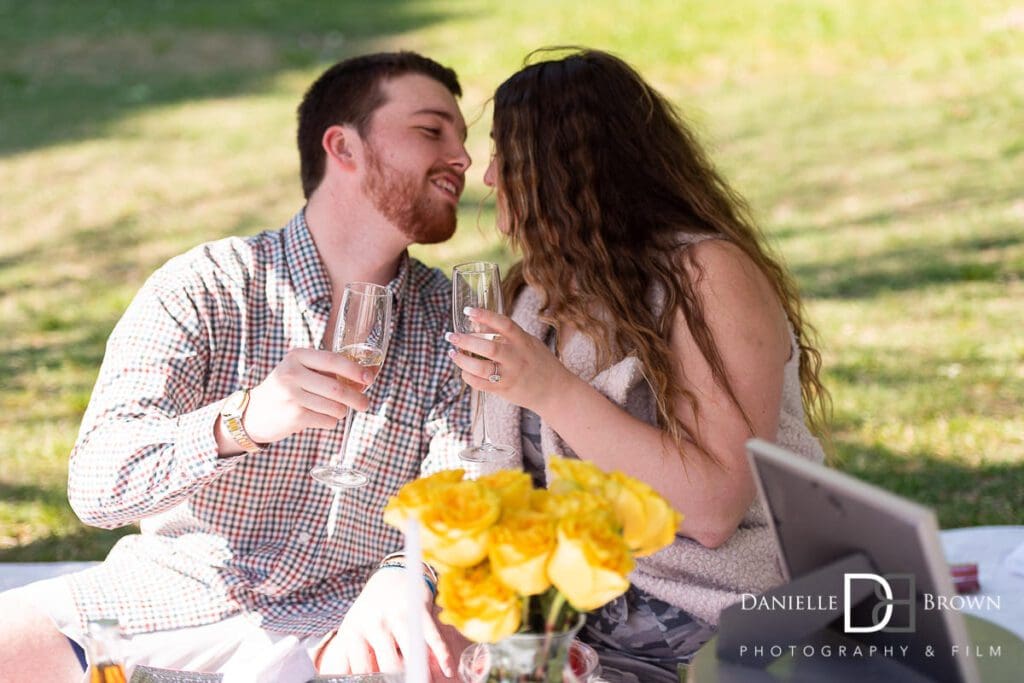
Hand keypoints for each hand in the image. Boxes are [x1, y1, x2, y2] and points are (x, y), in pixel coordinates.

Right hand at [243, 348, 375, 443]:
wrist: (253, 413)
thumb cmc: (285, 389)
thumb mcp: (300, 370)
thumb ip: (327, 370)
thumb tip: (365, 377)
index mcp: (297, 356)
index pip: (333, 360)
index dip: (355, 370)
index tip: (369, 378)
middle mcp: (292, 374)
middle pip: (338, 389)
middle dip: (357, 398)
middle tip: (364, 404)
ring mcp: (292, 396)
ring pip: (335, 407)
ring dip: (341, 412)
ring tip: (335, 410)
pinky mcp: (294, 417)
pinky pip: (327, 421)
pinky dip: (330, 421)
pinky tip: (319, 417)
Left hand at [318, 568, 459, 680]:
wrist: (391, 577)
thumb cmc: (371, 613)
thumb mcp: (353, 632)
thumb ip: (346, 660)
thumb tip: (334, 680)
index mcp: (353, 631)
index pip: (361, 668)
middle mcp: (373, 622)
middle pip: (388, 664)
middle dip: (398, 681)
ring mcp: (397, 614)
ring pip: (411, 652)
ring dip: (421, 672)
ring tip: (425, 682)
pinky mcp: (418, 607)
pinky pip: (432, 636)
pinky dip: (442, 655)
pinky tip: (447, 669)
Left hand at [445, 308, 573, 414]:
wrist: (555, 393)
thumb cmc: (541, 363)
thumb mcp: (528, 343)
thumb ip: (506, 334)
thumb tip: (479, 323)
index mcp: (524, 342)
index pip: (504, 324)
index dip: (485, 315)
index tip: (468, 310)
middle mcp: (517, 358)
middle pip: (489, 348)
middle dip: (466, 341)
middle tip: (451, 335)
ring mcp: (510, 376)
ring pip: (481, 368)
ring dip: (463, 360)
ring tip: (452, 353)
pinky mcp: (504, 391)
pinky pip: (481, 384)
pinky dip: (468, 376)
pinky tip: (463, 370)